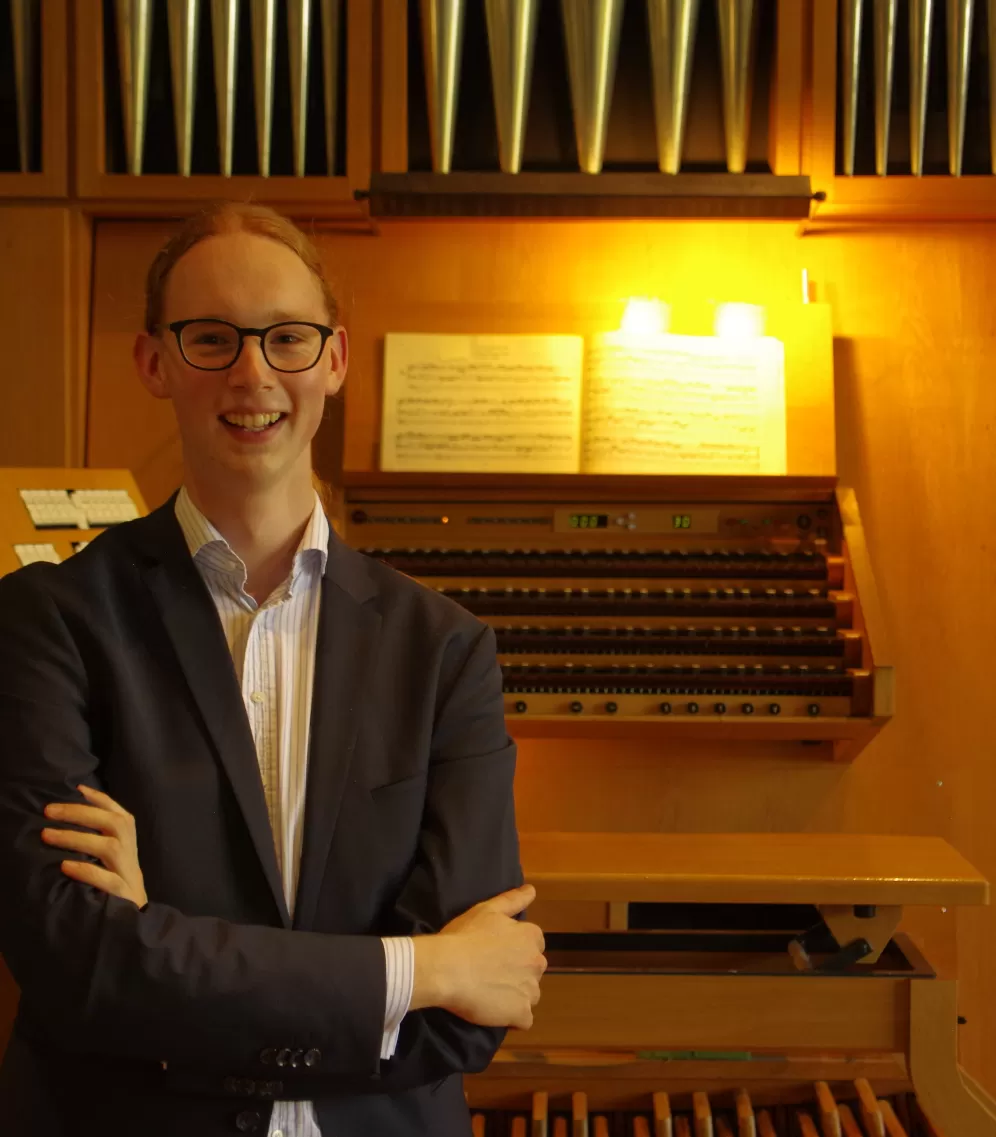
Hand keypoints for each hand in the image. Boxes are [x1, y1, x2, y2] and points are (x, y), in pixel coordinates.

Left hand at [41, 784, 147, 907]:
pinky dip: (87, 871)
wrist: (133, 919)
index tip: (77, 788)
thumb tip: (69, 815)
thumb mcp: (112, 856)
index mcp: (128, 840)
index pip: (118, 812)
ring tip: (48, 835)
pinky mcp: (123, 894)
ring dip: (77, 839)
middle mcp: (130, 851)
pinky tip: (65, 866)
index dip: (99, 799)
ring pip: (109, 848)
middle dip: (81, 813)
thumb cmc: (116, 881)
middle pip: (114, 823)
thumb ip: (99, 837)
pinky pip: (108, 880)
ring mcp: (128, 873)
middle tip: (49, 810)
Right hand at [412, 884, 545, 1030]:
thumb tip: (532, 890)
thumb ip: (513, 900)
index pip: (534, 943)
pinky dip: (513, 1018)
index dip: (515, 948)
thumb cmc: (465, 936)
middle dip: (519, 972)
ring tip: (492, 993)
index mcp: (531, 937)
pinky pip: (524, 1020)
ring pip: (530, 994)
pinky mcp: (521, 1014)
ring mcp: (531, 990)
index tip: (497, 953)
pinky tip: (495, 1011)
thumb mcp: (487, 910)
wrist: (447, 968)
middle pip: (534, 969)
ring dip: (517, 995)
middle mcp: (537, 963)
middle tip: (492, 973)